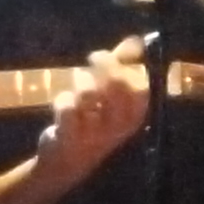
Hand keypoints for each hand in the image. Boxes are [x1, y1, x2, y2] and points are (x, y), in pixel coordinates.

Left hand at [31, 37, 153, 190]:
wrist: (66, 163)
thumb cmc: (92, 122)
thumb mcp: (112, 97)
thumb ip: (123, 66)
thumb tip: (135, 41)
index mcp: (134, 117)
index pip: (140, 87)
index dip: (125, 65)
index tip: (114, 55)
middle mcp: (118, 127)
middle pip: (117, 85)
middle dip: (103, 64)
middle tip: (93, 58)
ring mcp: (94, 134)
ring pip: (88, 93)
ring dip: (81, 82)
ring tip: (78, 84)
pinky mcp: (70, 138)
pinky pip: (67, 107)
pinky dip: (62, 99)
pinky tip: (63, 105)